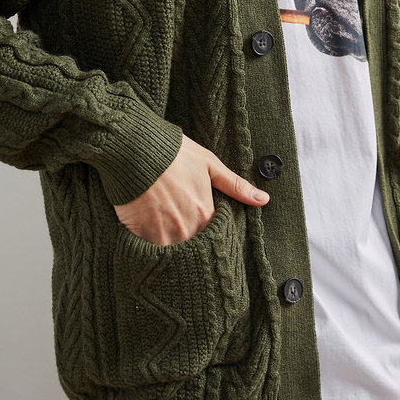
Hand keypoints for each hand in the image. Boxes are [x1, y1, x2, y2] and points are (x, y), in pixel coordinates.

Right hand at [113, 134, 269, 245]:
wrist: (135, 148)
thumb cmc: (173, 153)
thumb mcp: (209, 164)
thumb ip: (235, 186)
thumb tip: (264, 200)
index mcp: (205, 214)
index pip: (213, 236)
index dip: (206, 230)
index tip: (196, 221)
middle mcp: (187, 229)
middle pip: (192, 245)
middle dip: (187, 237)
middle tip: (175, 220)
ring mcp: (163, 234)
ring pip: (171, 250)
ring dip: (169, 241)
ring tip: (160, 223)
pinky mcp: (141, 235)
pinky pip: (149, 250)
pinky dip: (149, 243)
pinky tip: (145, 225)